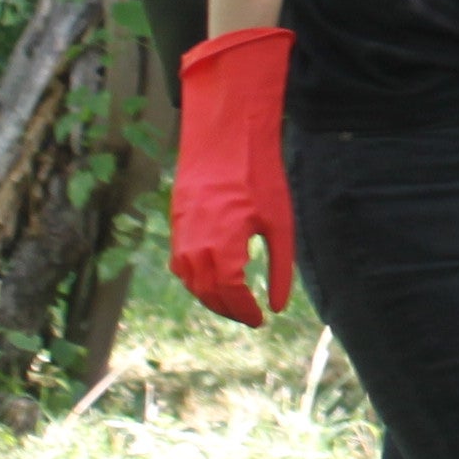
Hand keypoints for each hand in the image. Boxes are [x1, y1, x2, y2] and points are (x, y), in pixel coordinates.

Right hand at [171, 28, 301, 326]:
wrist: (226, 138)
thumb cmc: (259, 177)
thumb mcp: (280, 224)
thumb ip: (280, 268)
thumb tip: (279, 306)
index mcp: (224, 246)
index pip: (231, 294)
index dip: (245, 312)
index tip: (261, 320)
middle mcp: (196, 245)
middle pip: (208, 293)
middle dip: (229, 310)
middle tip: (249, 317)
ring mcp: (182, 235)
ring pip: (191, 281)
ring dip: (210, 298)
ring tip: (234, 304)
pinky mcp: (177, 224)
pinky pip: (181, 264)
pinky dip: (196, 279)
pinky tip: (213, 281)